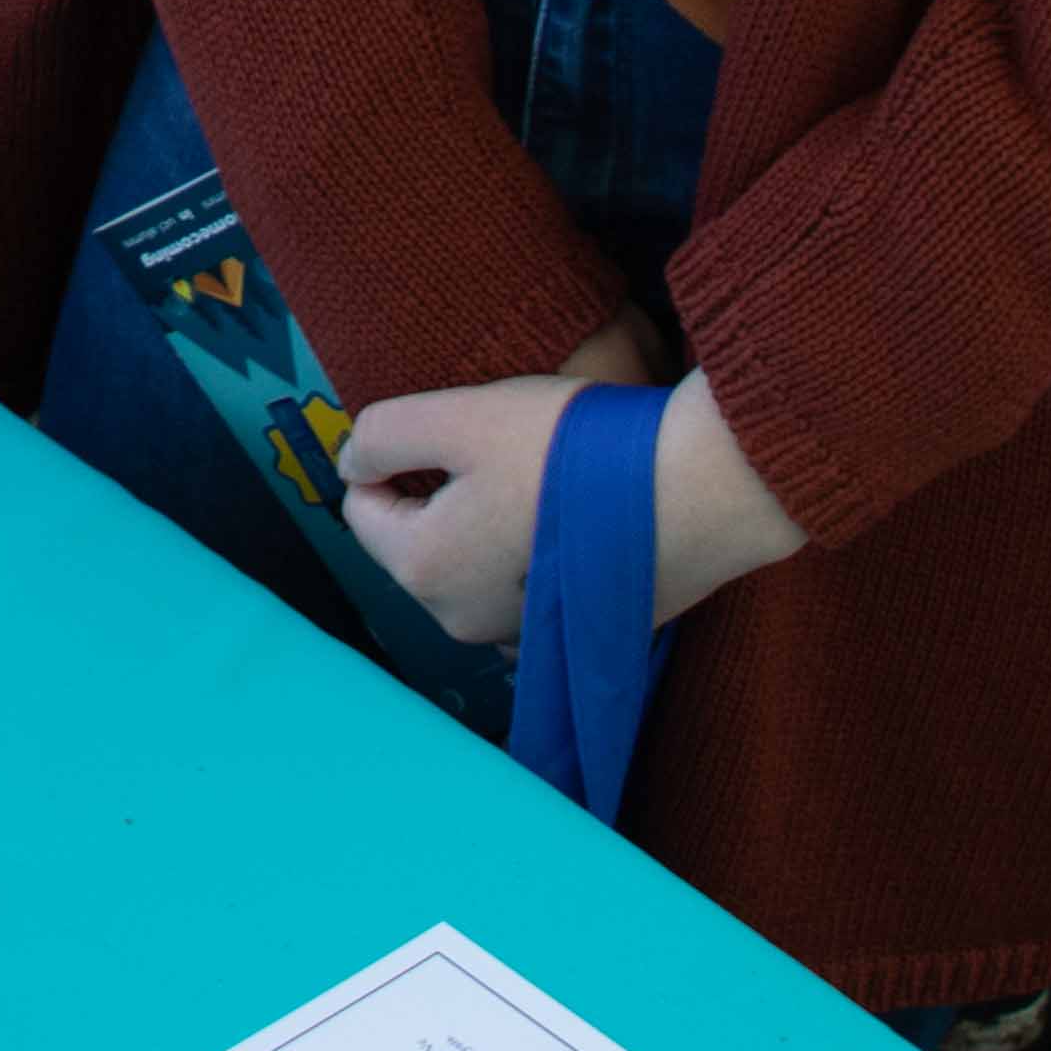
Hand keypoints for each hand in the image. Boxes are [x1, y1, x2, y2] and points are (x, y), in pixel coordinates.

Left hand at [335, 373, 576, 646]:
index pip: (361, 507)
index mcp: (424, 569)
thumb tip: (352, 463)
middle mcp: (461, 620)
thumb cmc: (569, 450)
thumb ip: (381, 435)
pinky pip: (520, 585)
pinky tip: (566, 521)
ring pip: (468, 561)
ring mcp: (517, 635)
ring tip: (538, 480)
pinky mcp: (568, 633)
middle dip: (439, 492)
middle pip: (416, 539)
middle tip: (498, 451)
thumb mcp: (456, 415)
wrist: (698, 492)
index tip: (449, 431)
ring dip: (486, 521)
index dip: (393, 457)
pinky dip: (529, 554)